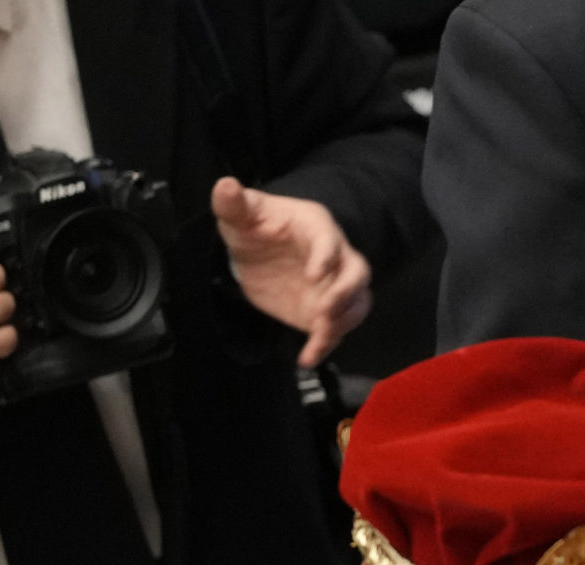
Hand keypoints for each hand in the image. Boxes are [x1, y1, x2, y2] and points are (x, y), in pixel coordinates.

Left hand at [211, 177, 370, 366]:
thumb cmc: (257, 226)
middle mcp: (335, 257)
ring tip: (321, 335)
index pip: (330, 240)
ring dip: (343, 321)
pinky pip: (335, 330)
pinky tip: (307, 358)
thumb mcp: (242, 213)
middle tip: (326, 310)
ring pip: (356, 304)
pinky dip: (325, 345)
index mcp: (316, 228)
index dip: (327, 257)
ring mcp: (334, 287)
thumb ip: (234, 203)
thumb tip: (226, 186)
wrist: (261, 251)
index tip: (314, 275)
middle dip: (347, 293)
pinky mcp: (325, 311)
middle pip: (358, 273)